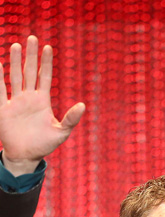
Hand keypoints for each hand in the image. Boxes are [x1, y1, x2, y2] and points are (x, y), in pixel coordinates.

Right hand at [0, 35, 84, 174]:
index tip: (48, 48)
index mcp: (42, 101)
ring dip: (14, 62)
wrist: (26, 155)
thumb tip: (83, 105)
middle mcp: (29, 98)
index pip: (45, 77)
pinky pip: (0, 90)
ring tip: (15, 45)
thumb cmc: (45, 144)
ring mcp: (16, 101)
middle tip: (32, 38)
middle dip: (31, 56)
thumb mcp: (62, 132)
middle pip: (29, 71)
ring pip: (15, 77)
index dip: (46, 63)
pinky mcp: (3, 109)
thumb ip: (71, 119)